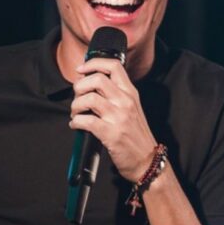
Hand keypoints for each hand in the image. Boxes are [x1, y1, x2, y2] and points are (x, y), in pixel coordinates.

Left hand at [68, 58, 157, 181]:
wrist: (147, 161)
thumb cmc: (136, 135)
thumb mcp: (132, 108)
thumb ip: (116, 94)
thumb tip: (91, 84)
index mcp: (130, 93)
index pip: (114, 66)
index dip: (93, 63)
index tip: (81, 69)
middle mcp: (125, 101)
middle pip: (97, 79)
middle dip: (79, 86)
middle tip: (77, 97)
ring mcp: (119, 117)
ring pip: (88, 98)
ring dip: (75, 106)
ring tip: (76, 113)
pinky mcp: (111, 134)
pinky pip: (86, 121)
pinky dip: (75, 122)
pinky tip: (76, 125)